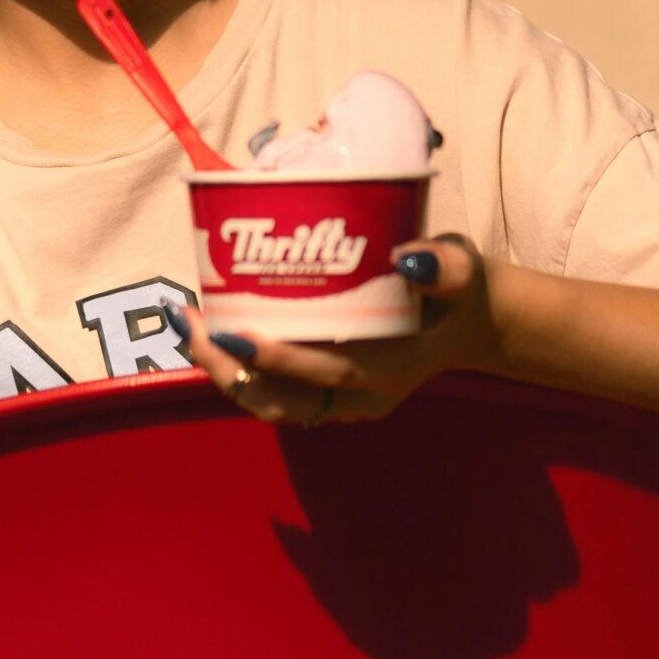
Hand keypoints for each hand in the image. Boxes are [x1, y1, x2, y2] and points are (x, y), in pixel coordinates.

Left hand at [173, 235, 501, 425]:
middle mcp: (361, 395)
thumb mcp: (461, 269)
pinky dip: (239, 368)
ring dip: (225, 371)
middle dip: (230, 366)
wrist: (469, 323)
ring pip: (271, 402)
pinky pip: (274, 392)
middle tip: (192, 324)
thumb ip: (445, 265)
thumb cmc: (458, 288)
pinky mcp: (325, 390)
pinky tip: (211, 331)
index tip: (233, 330)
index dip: (276, 357)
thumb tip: (408, 255)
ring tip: (188, 328)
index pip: (326, 371)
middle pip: (283, 398)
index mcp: (390, 369)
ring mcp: (341, 399)